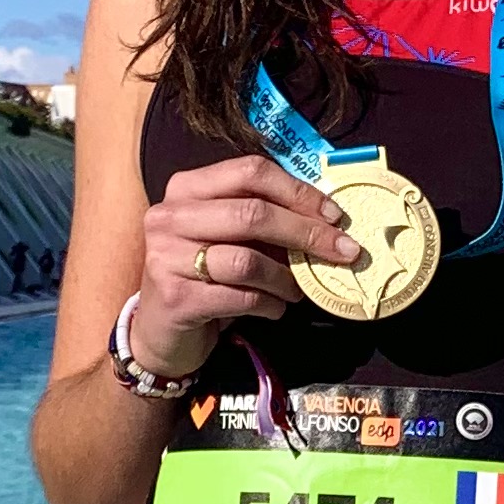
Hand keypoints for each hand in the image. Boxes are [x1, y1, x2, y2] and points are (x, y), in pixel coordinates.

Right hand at [127, 155, 359, 371]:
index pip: (250, 173)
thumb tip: (326, 219)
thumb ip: (263, 221)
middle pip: (253, 213)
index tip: (334, 214)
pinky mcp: (176, 298)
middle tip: (343, 251)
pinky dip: (269, 304)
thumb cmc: (204, 277)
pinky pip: (241, 297)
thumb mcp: (228, 238)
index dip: (298, 192)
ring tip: (297, 290)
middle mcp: (170, 216)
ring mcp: (166, 257)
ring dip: (286, 278)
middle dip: (307, 233)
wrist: (160, 331)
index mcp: (187, 188)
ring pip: (248, 260)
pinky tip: (274, 308)